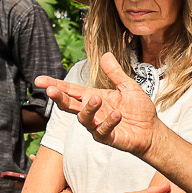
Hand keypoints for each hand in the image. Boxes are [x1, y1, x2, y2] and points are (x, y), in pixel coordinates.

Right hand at [36, 53, 157, 156]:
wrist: (152, 131)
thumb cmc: (139, 110)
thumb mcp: (128, 86)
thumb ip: (115, 73)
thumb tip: (105, 55)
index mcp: (93, 97)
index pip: (70, 90)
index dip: (55, 85)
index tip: (39, 80)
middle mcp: (92, 111)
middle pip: (69, 105)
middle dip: (58, 98)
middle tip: (50, 91)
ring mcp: (97, 125)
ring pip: (83, 118)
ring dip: (88, 108)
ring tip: (96, 99)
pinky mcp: (106, 137)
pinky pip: (102, 129)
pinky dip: (108, 121)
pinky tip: (117, 114)